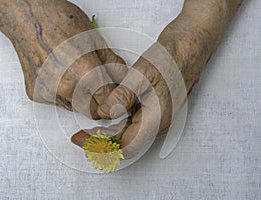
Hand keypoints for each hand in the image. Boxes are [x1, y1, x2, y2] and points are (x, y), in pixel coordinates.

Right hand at [0, 0, 126, 118]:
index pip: (108, 101)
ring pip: (75, 109)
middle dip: (98, 102)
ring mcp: (49, 92)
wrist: (27, 17)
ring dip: (81, 99)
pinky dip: (64, 94)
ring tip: (77, 76)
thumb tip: (122, 76)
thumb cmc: (58, 21)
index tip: (113, 95)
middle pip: (92, 112)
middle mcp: (66, 87)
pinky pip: (58, 102)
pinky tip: (61, 75)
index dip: (113, 98)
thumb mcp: (94, 38)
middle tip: (98, 88)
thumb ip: (111, 63)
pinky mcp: (37, 94)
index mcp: (85, 73)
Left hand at [72, 0, 242, 157]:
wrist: (189, 46)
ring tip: (90, 128)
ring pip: (129, 134)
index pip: (125, 146)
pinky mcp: (156, 109)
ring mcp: (158, 117)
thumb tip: (103, 114)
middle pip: (126, 143)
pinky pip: (134, 123)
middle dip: (102, 141)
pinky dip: (117, 123)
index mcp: (157, 120)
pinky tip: (107, 115)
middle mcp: (159, 124)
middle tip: (81, 135)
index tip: (82, 139)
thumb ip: (121, 99)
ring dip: (109, 133)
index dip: (101, 146)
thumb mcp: (141, 77)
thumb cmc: (171, 60)